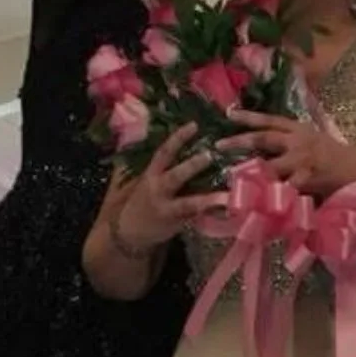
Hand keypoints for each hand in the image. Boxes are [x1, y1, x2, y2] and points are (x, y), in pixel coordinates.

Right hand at [114, 125, 224, 250]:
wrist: (128, 231)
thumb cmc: (142, 200)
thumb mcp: (145, 179)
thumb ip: (160, 165)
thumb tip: (171, 139)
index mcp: (151, 174)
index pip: (164, 152)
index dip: (178, 138)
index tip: (194, 125)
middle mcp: (158, 190)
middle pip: (175, 175)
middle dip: (192, 165)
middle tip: (211, 154)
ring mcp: (167, 208)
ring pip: (188, 203)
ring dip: (208, 200)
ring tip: (226, 196)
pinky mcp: (176, 224)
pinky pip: (195, 219)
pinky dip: (210, 216)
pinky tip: (226, 212)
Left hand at [218, 110, 355, 193]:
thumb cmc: (337, 157)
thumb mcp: (315, 141)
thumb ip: (292, 142)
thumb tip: (265, 143)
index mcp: (300, 130)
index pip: (270, 120)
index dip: (249, 117)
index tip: (228, 114)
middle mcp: (299, 142)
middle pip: (264, 138)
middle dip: (240, 141)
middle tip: (218, 145)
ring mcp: (303, 161)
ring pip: (271, 166)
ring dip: (250, 172)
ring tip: (230, 177)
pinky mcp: (309, 181)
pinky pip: (285, 189)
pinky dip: (271, 196)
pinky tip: (256, 202)